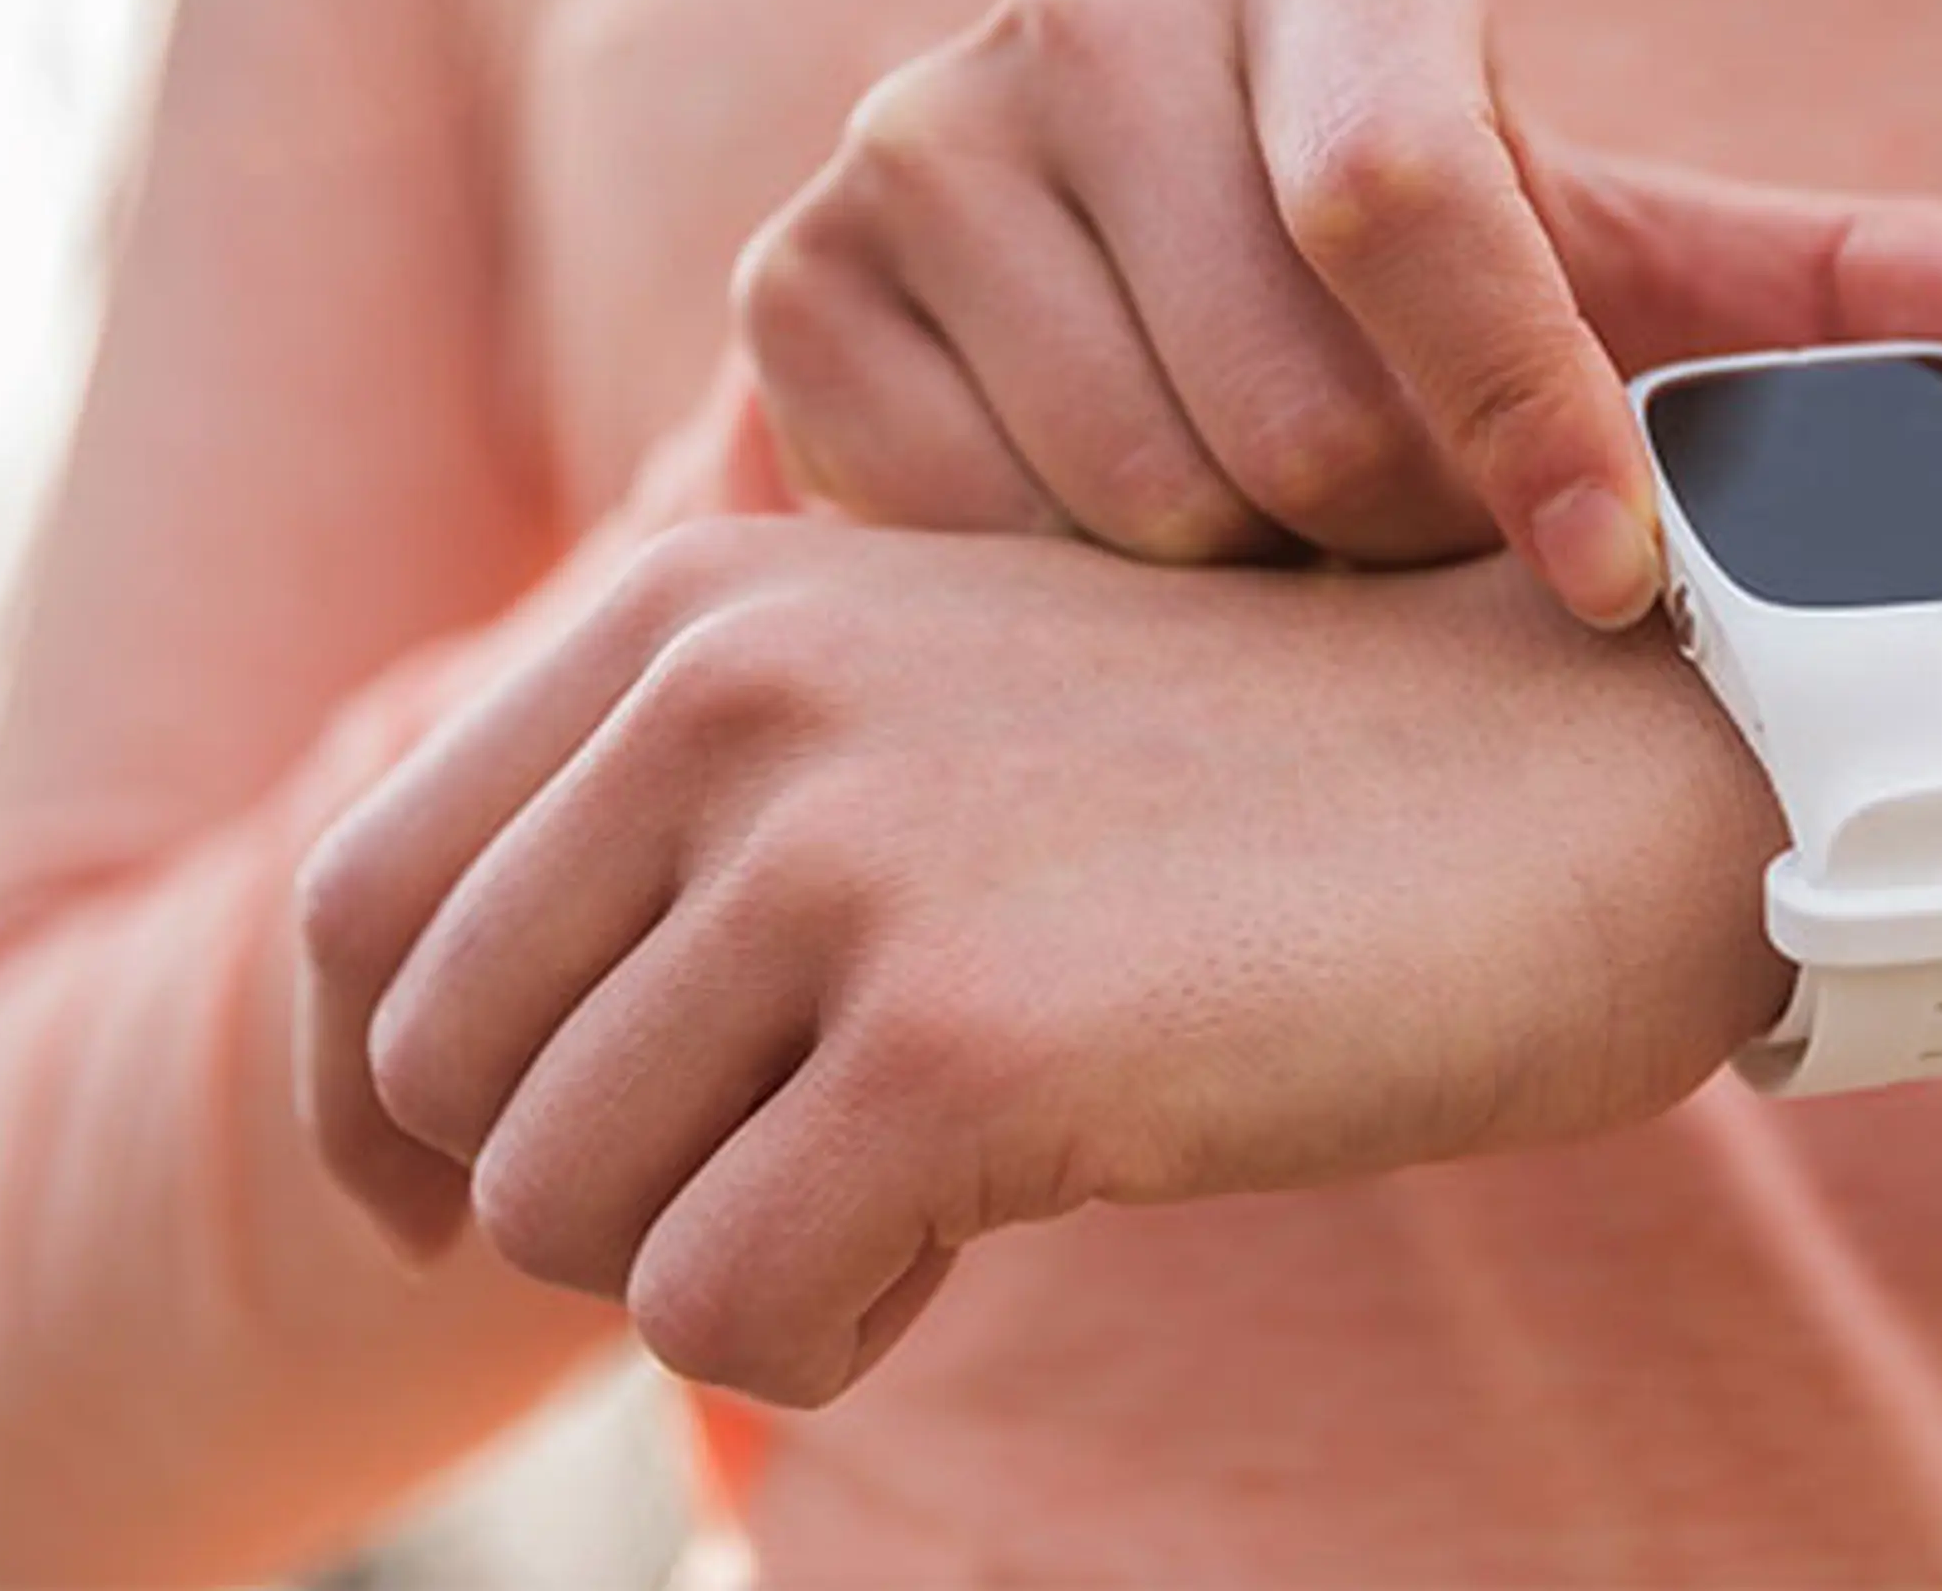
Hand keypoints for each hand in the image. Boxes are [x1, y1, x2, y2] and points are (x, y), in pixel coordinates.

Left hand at [295, 519, 1788, 1406]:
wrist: (1577, 779)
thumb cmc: (1237, 784)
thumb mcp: (906, 709)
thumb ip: (663, 824)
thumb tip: (416, 1118)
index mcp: (690, 603)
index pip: (364, 907)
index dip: (374, 1102)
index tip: (451, 1207)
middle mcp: (725, 694)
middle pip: (446, 1078)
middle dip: (578, 1193)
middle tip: (785, 1187)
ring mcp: (838, 861)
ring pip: (564, 1212)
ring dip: (722, 1261)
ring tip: (916, 1190)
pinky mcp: (962, 1045)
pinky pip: (726, 1312)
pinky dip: (828, 1337)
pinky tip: (981, 1236)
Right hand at [734, 0, 1941, 624]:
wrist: (1121, 305)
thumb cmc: (1428, 300)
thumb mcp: (1625, 276)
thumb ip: (1851, 299)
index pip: (1414, 193)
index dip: (1524, 421)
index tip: (1599, 585)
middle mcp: (1094, 7)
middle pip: (1276, 401)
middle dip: (1382, 545)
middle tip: (1404, 562)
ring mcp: (914, 135)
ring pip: (1122, 496)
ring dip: (1241, 602)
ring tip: (1274, 567)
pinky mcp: (794, 281)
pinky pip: (956, 540)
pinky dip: (1069, 609)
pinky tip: (1119, 572)